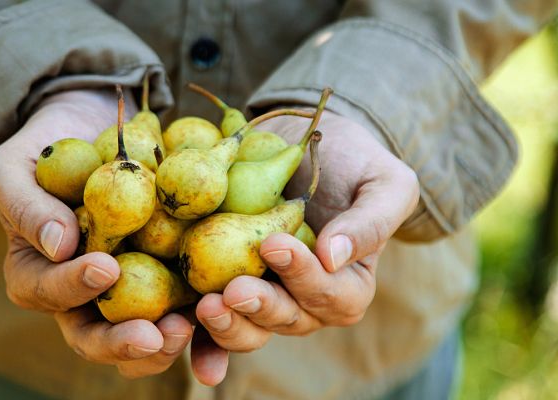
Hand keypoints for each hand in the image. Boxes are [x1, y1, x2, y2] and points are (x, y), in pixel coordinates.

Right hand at [0, 89, 192, 377]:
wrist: (94, 128)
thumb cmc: (44, 148)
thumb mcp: (15, 167)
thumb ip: (25, 205)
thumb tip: (59, 246)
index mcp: (39, 275)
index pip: (49, 292)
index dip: (73, 287)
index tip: (105, 267)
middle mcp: (82, 294)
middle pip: (97, 336)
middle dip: (124, 343)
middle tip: (154, 336)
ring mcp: (127, 287)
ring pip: (142, 334)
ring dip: (166, 341)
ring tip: (189, 327)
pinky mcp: (166, 273)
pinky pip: (183, 300)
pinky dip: (201, 311)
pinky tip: (222, 303)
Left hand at [193, 110, 418, 370]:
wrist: (301, 142)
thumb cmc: (353, 162)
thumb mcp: (383, 182)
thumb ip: (372, 220)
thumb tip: (335, 256)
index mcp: (348, 283)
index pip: (333, 296)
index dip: (305, 278)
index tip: (275, 245)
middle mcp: (305, 300)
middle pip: (287, 320)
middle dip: (261, 308)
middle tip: (235, 291)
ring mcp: (264, 296)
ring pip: (249, 328)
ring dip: (227, 327)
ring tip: (206, 306)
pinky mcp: (226, 285)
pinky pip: (213, 321)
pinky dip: (198, 335)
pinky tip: (177, 332)